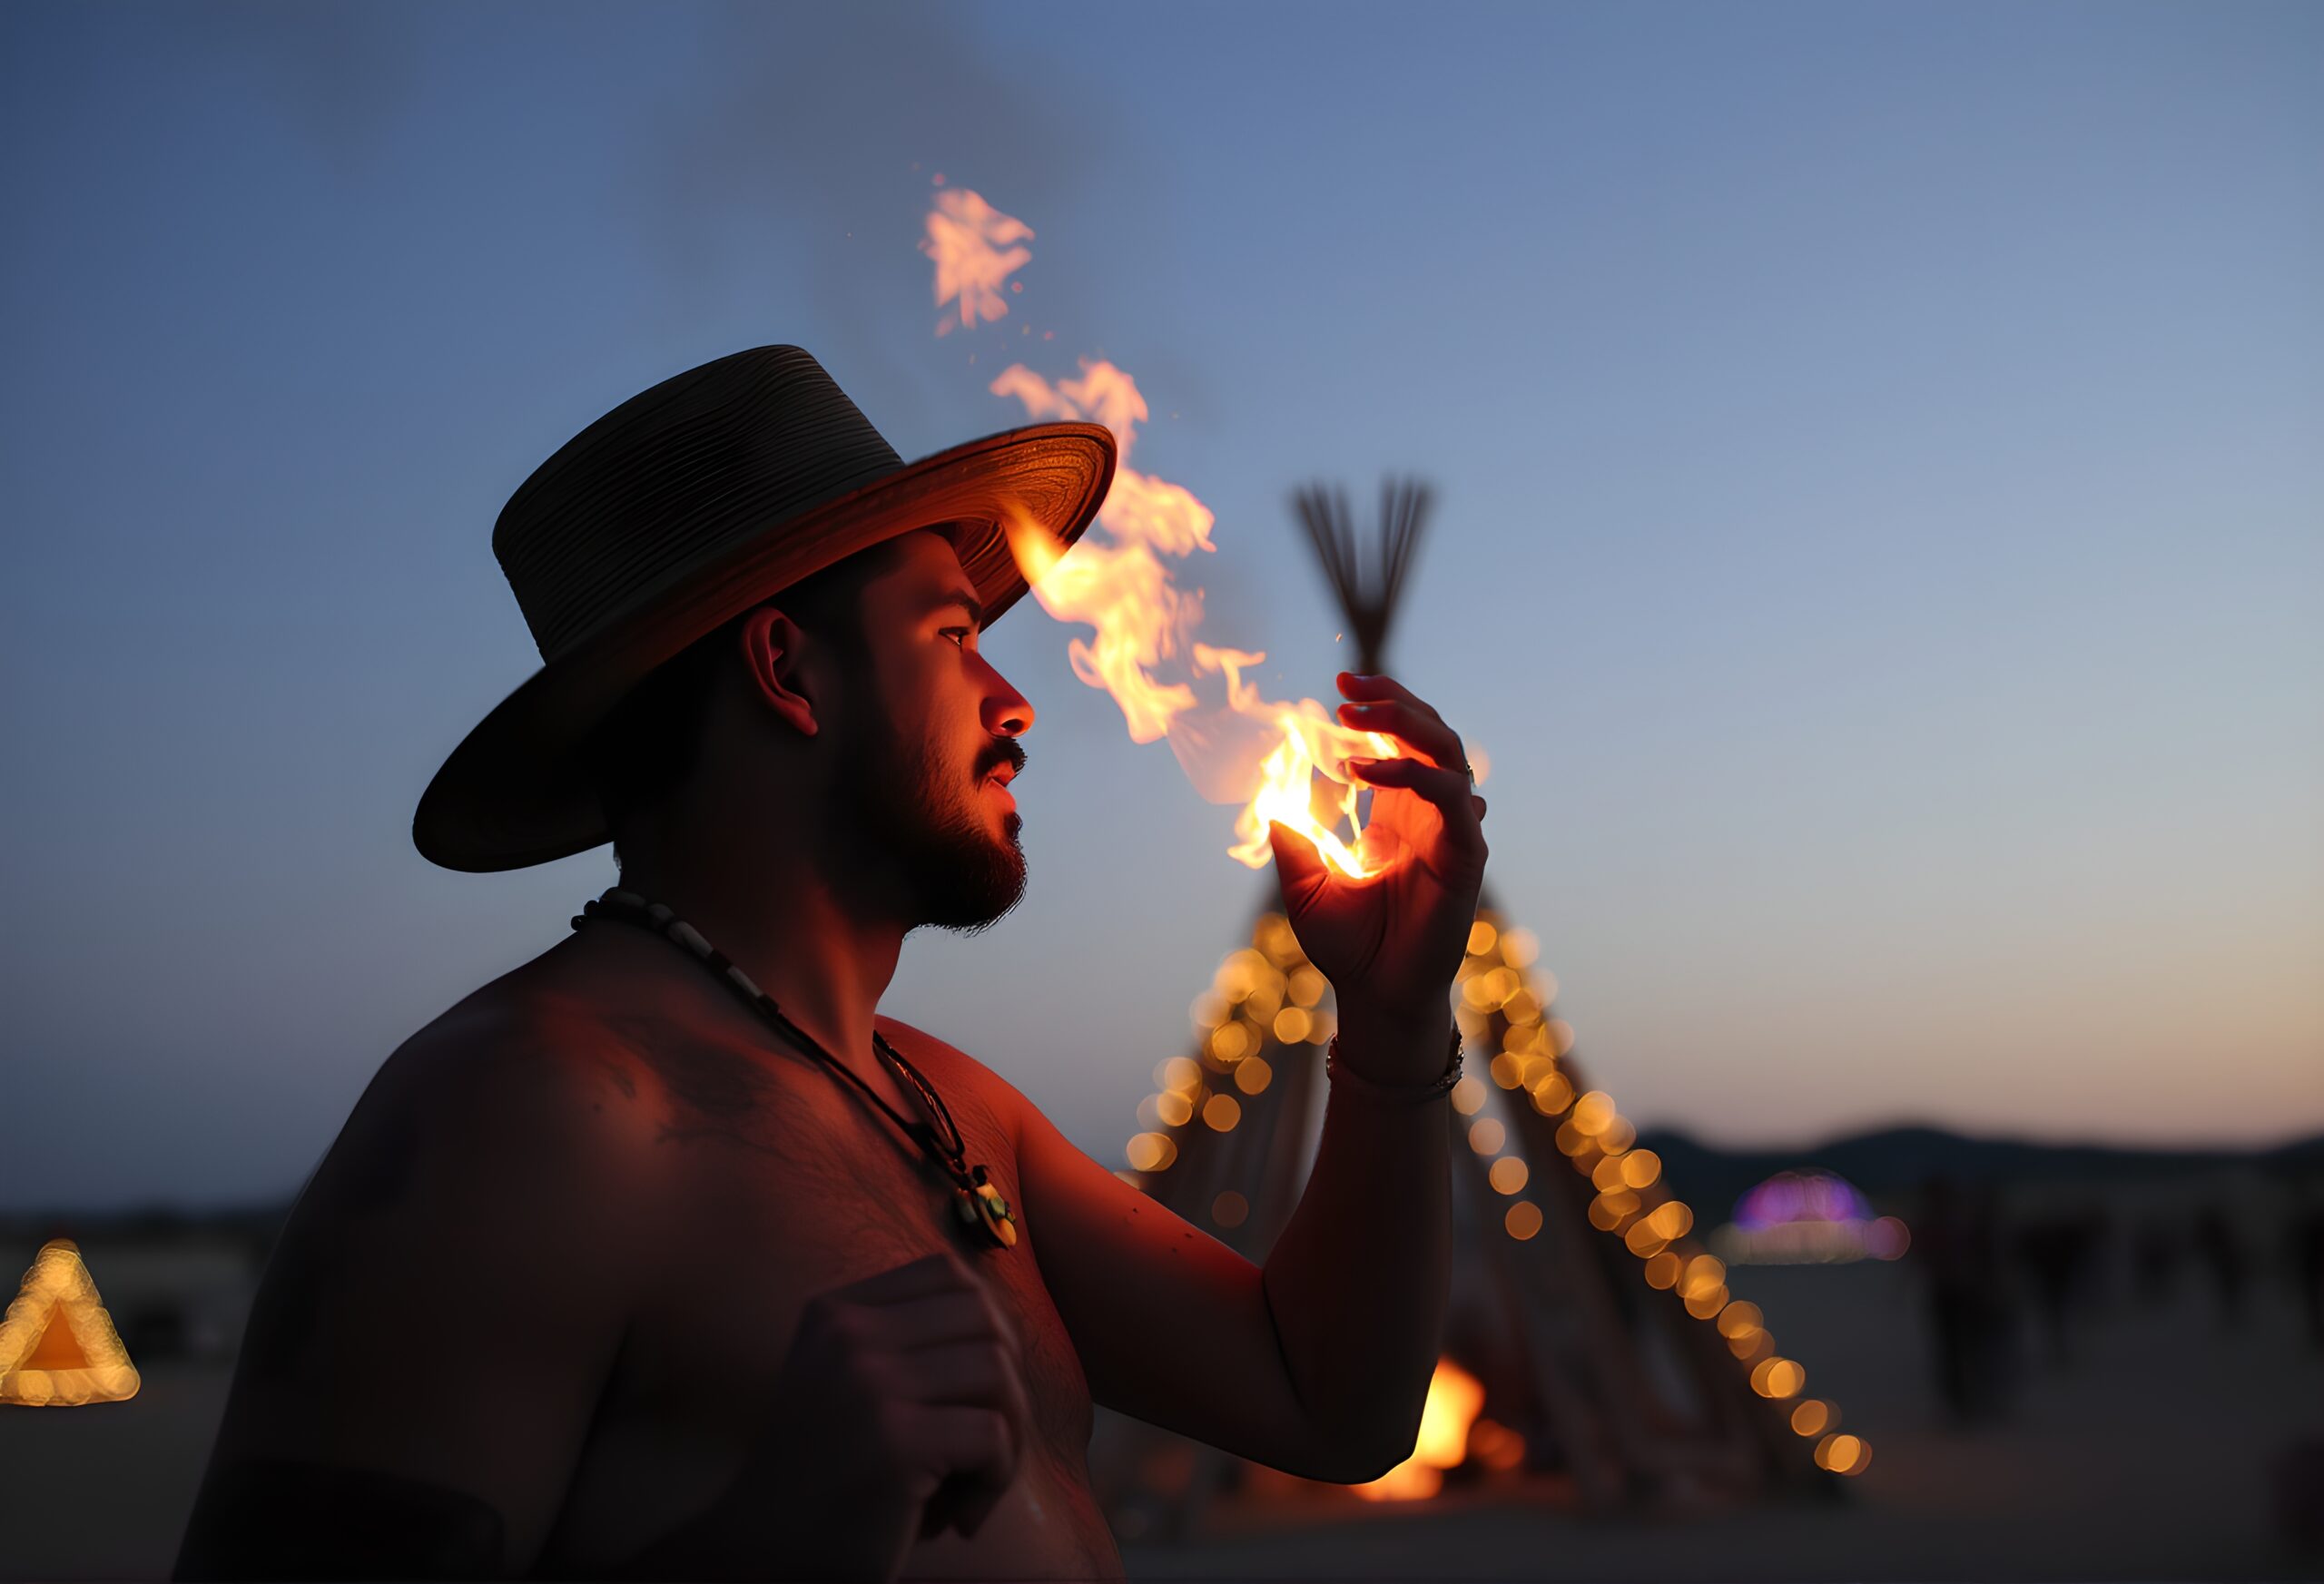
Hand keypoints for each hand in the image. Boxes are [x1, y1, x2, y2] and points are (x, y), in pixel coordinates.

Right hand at [741, 1251, 1032, 1577]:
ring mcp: (869, 1382)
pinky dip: (996, 1480)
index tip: (978, 1394)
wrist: (758, 1559)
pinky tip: (959, 1518)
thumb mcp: (847, 1385)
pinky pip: (993, 1434)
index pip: (948, 1276)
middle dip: (1006, 1386)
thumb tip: (1006, 1329)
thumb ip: (906, 1345)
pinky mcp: (894, 1439)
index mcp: (835, 1313)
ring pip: (997, 1371)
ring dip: (1009, 1437)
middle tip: (985, 1449)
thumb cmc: (823, 1481)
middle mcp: (848, 1333)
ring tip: (971, 1488)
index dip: (987, 1330)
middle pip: (983, 1318)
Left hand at [1269, 673, 1487, 1048]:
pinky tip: (1364, 772)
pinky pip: (1450, 798)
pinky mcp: (1465, 856)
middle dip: (1393, 700)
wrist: (1375, 997)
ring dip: (1404, 724)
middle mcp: (1429, 815)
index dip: (1380, 707)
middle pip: (1430, 732)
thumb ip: (1292, 834)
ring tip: (1353, 718)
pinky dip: (1411, 774)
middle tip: (1347, 687)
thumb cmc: (1347, 946)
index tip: (1339, 687)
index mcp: (1397, 814)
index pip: (1401, 740)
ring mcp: (1452, 832)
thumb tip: (1272, 787)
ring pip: (1448, 752)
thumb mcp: (1302, 882)